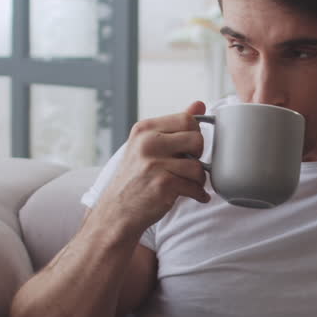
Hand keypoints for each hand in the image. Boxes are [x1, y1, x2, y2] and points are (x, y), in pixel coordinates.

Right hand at [92, 101, 209, 237]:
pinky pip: (195, 186)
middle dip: (198, 156)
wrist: (116, 213)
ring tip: (189, 184)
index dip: (194, 135)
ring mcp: (154, 164)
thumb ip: (174, 126)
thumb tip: (199, 104)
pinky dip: (198, 194)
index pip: (187, 119)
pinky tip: (194, 196)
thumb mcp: (148, 146)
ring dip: (198, 179)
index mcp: (145, 129)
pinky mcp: (163, 184)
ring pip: (198, 166)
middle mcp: (148, 143)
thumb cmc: (135, 179)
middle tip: (187, 167)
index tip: (187, 149)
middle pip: (197, 139)